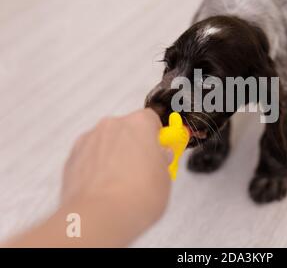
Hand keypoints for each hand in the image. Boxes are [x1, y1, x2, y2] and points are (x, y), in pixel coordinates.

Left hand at [62, 109, 171, 229]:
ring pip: (106, 143)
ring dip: (114, 157)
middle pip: (127, 130)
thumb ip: (162, 161)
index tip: (161, 149)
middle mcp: (112, 126)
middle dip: (134, 146)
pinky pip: (89, 158)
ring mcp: (89, 140)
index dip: (157, 136)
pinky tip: (106, 189)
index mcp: (139, 124)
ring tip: (123, 185)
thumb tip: (160, 158)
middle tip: (144, 169)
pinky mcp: (72, 158)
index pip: (151, 120)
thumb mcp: (165, 178)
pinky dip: (96, 169)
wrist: (100, 217)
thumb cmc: (134, 197)